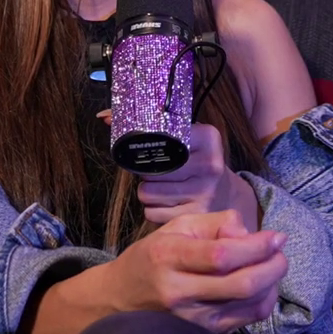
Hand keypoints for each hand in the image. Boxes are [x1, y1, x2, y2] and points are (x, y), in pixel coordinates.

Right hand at [99, 210, 288, 333]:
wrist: (119, 301)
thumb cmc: (152, 258)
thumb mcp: (176, 228)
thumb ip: (215, 223)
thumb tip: (248, 233)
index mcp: (168, 258)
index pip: (222, 255)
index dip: (257, 246)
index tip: (278, 236)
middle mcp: (179, 292)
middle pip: (242, 284)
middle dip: (274, 266)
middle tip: (281, 252)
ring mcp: (192, 319)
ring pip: (250, 304)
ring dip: (272, 282)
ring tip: (271, 265)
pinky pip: (247, 319)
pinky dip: (263, 299)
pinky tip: (261, 285)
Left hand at [132, 122, 260, 229]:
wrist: (227, 195)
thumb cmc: (197, 163)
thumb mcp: (188, 139)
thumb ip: (150, 126)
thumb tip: (105, 117)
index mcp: (208, 138)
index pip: (161, 137)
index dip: (147, 146)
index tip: (150, 149)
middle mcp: (209, 164)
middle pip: (150, 170)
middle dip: (146, 172)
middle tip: (158, 171)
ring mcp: (204, 192)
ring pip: (147, 193)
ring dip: (148, 192)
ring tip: (164, 188)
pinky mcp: (195, 215)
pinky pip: (152, 212)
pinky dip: (154, 209)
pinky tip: (169, 203)